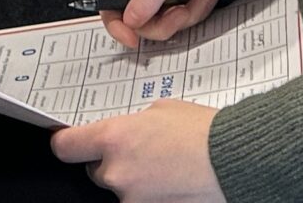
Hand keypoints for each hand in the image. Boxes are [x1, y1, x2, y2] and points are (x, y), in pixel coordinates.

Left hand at [52, 102, 222, 201]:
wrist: (236, 161)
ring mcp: (132, 200)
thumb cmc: (205, 132)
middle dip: (114, 163)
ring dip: (137, 181)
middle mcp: (117, 173)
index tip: (69, 142)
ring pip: (122, 190)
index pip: (66, 147)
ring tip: (168, 168)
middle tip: (144, 153)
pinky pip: (141, 201)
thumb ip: (134, 123)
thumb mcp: (162, 109)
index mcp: (115, 139)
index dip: (67, 143)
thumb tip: (127, 134)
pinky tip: (174, 182)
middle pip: (97, 171)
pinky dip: (153, 194)